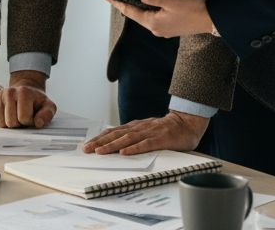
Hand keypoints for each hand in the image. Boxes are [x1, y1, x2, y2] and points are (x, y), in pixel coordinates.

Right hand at [0, 71, 56, 127]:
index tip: (32, 116)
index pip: (23, 118)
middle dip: (18, 124)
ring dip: (9, 124)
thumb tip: (38, 123)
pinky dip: (0, 123)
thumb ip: (47, 114)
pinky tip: (6, 116)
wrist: (25, 91)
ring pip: (0, 123)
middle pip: (11, 122)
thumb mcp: (48, 106)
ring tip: (15, 116)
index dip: (29, 122)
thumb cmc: (36, 101)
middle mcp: (9, 92)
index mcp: (24, 92)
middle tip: (23, 117)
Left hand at [83, 111, 209, 154]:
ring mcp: (149, 132)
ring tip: (100, 152)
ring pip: (127, 139)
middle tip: (86, 149)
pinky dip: (134, 148)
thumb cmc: (166, 130)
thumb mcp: (147, 131)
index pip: (113, 132)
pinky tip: (125, 153)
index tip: (87, 145)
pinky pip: (146, 144)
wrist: (187, 122)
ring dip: (112, 145)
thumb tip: (118, 145)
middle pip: (116, 134)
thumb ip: (134, 137)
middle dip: (100, 142)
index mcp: (135, 127)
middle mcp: (139, 128)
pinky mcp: (160, 139)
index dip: (99, 138)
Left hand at [106, 0, 217, 37]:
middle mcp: (157, 29)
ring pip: (146, 15)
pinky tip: (150, 0)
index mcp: (154, 23)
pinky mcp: (171, 27)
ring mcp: (164, 29)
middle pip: (137, 14)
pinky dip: (150, 8)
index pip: (130, 11)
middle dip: (127, 3)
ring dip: (139, 6)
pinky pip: (155, 16)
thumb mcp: (173, 1)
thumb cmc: (195, 9)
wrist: (213, 20)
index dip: (118, 3)